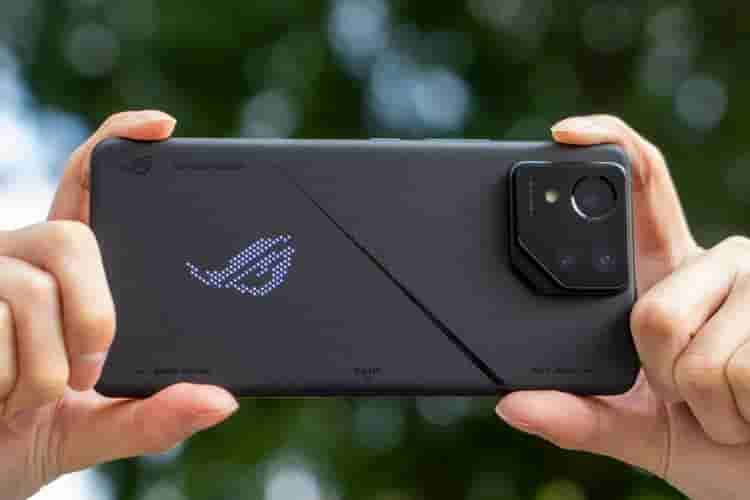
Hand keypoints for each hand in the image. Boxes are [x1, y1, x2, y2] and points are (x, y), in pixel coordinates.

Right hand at [0, 111, 238, 499]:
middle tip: (89, 371)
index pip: (88, 188)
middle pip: (73, 237)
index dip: (118, 143)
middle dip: (95, 315)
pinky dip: (9, 381)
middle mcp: (21, 260)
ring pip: (31, 288)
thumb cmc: (25, 436)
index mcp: (64, 273)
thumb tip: (220, 400)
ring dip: (46, 366)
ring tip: (34, 396)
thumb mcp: (98, 427)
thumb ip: (153, 415)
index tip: (162, 127)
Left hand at [496, 115, 749, 499]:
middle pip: (650, 308)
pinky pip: (734, 373)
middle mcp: (717, 264)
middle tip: (678, 392)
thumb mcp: (640, 431)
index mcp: (670, 273)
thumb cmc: (716, 442)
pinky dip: (734, 414)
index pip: (644, 189)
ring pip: (688, 348)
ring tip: (722, 406)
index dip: (610, 145)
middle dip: (654, 369)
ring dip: (700, 401)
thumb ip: (579, 418)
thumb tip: (511, 404)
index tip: (564, 133)